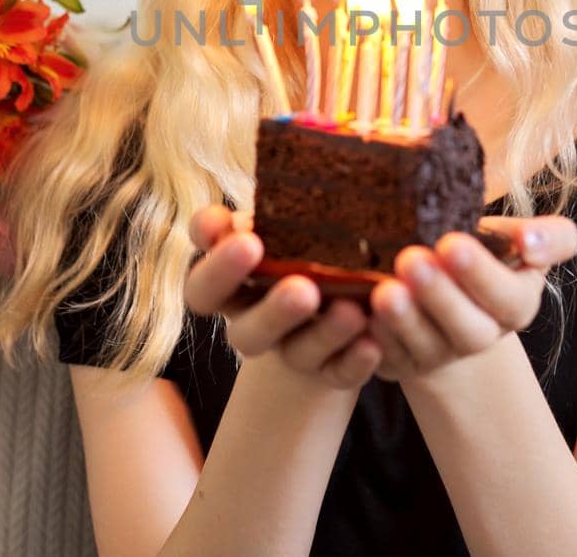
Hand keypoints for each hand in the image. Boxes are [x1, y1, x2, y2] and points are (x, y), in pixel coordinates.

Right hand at [183, 203, 382, 389]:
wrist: (339, 284)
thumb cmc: (297, 234)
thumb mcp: (277, 218)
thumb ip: (260, 211)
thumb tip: (233, 204)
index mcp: (230, 285)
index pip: (203, 287)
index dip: (219, 268)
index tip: (248, 241)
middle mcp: (253, 323)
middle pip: (245, 334)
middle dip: (273, 312)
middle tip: (301, 289)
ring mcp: (292, 350)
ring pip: (295, 353)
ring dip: (322, 335)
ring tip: (351, 311)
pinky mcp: (332, 369)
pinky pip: (340, 373)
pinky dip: (354, 360)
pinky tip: (373, 343)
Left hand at [366, 215, 576, 382]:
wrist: (443, 280)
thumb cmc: (484, 251)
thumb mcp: (520, 238)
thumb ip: (550, 237)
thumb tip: (530, 243)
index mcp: (515, 305)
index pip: (508, 297)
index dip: (482, 275)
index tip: (452, 242)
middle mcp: (480, 337)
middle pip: (468, 330)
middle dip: (440, 297)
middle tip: (411, 259)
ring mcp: (438, 355)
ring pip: (425, 346)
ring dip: (405, 320)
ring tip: (384, 290)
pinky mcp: (400, 363)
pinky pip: (387, 358)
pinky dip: (377, 338)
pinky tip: (362, 313)